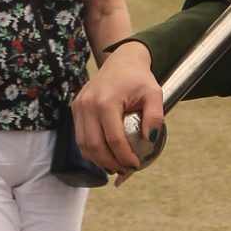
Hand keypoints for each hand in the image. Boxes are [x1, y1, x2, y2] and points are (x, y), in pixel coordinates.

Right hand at [73, 45, 163, 174]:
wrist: (121, 60)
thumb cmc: (139, 78)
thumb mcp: (154, 93)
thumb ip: (155, 116)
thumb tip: (149, 140)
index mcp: (106, 101)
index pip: (113, 139)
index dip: (124, 156)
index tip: (135, 165)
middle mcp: (87, 105)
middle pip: (95, 145)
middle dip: (110, 163)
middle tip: (125, 170)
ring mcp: (78, 106)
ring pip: (83, 144)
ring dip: (98, 160)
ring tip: (115, 166)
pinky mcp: (75, 108)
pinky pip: (80, 136)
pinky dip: (91, 150)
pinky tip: (105, 156)